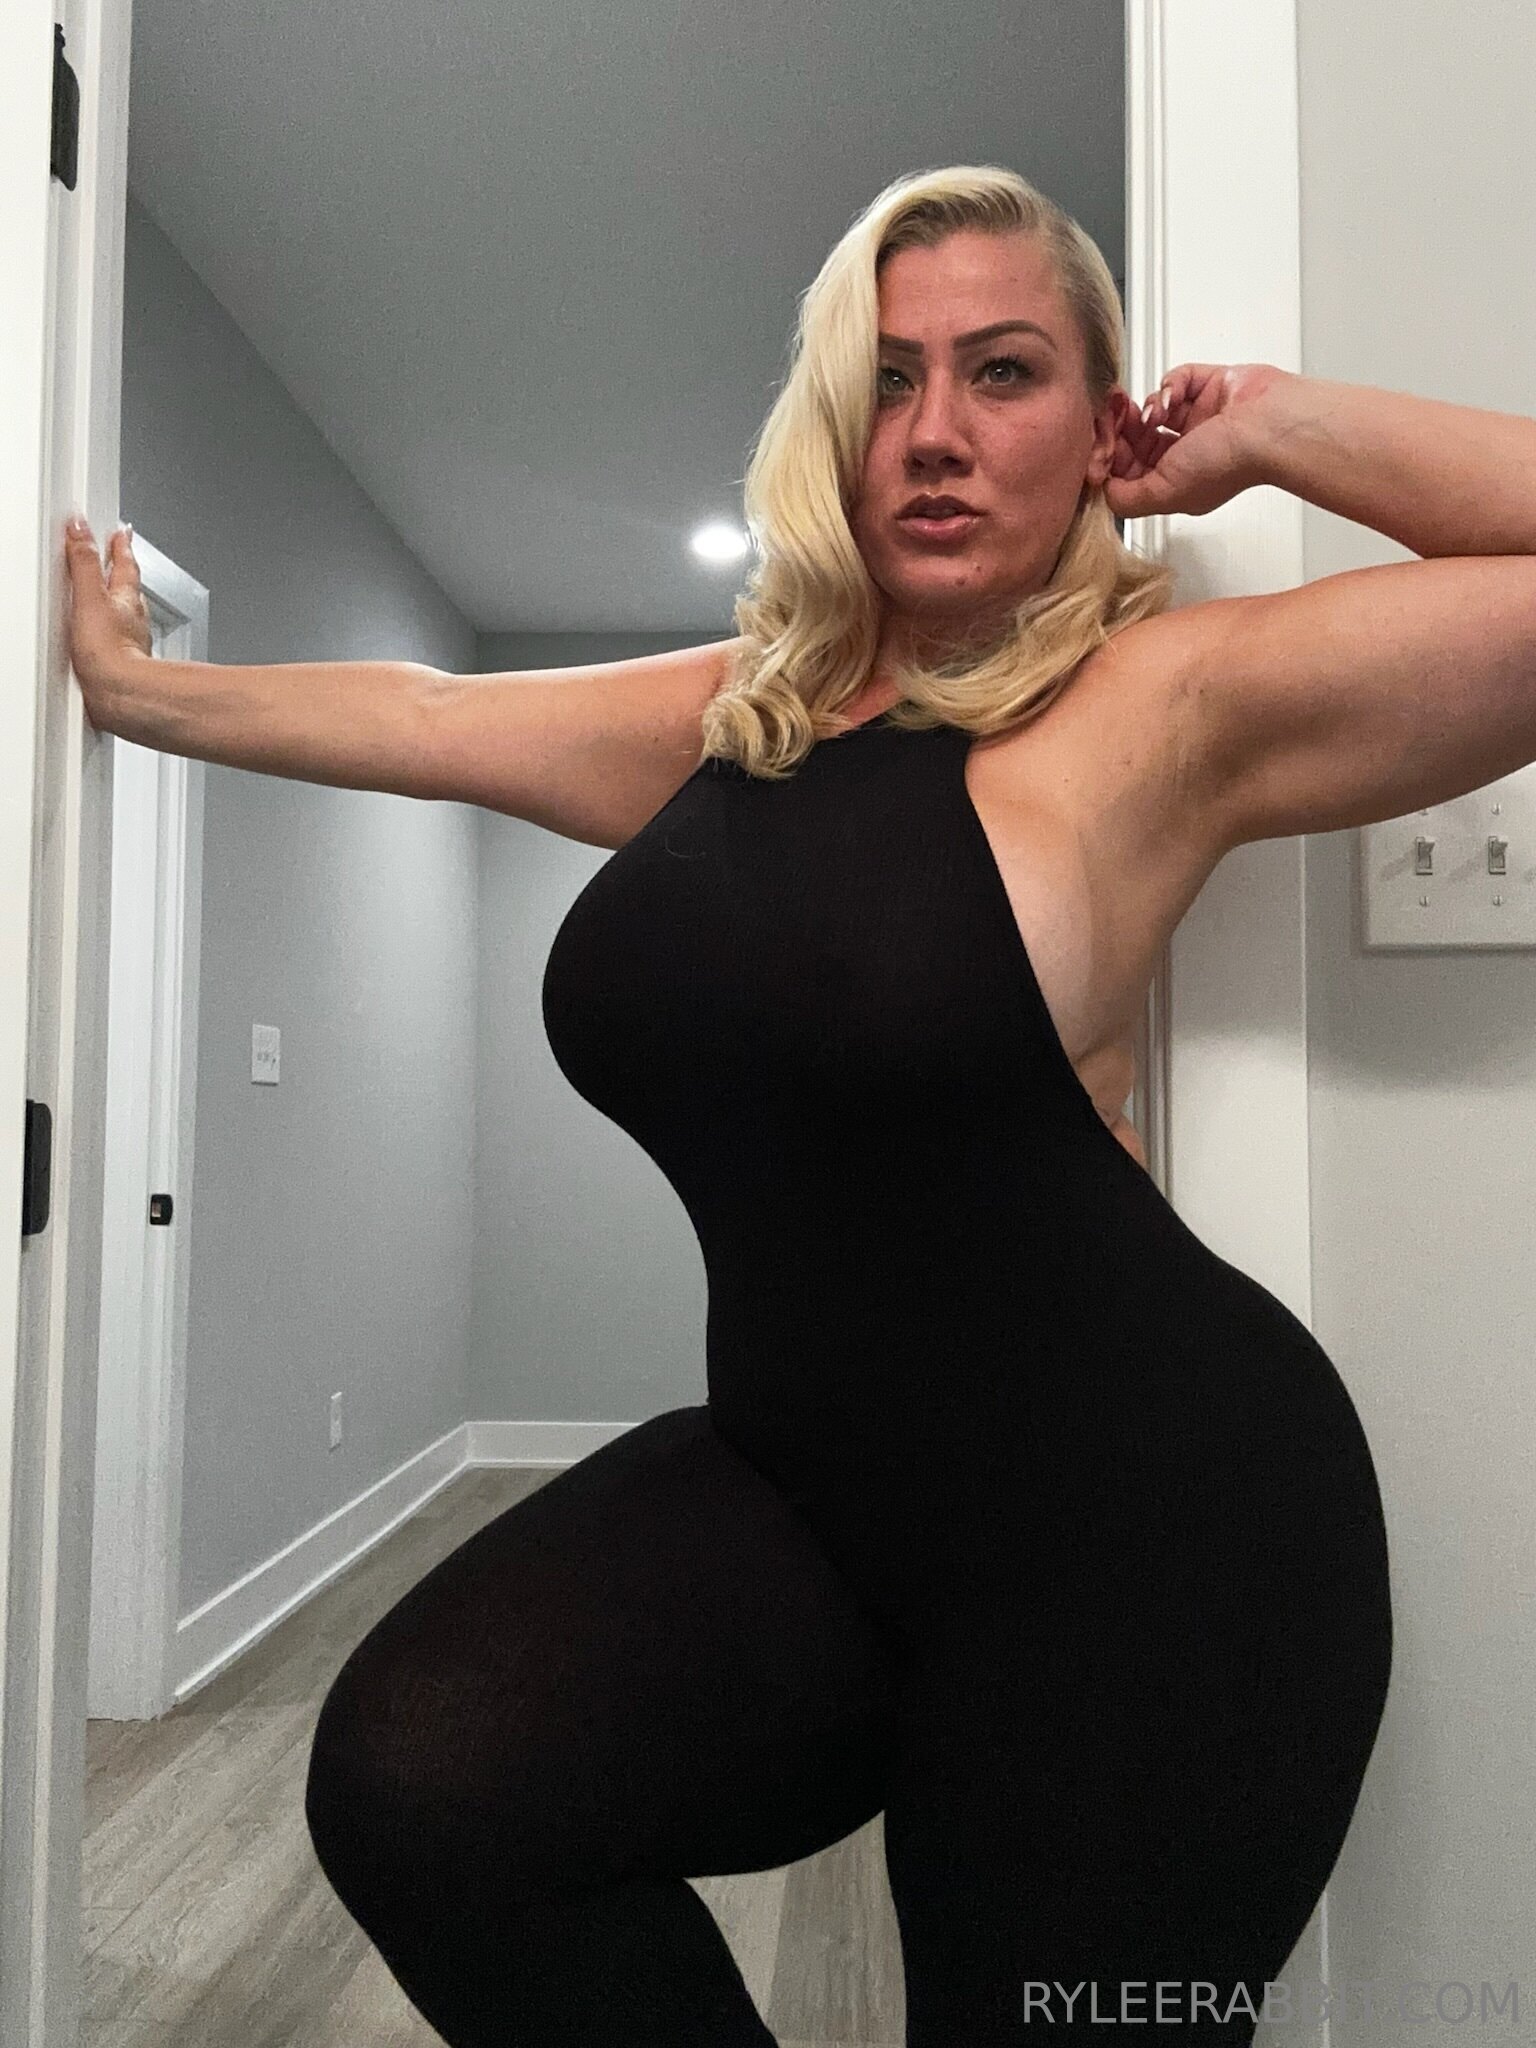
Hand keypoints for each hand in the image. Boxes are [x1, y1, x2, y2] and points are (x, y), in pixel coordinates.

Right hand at [64, 517, 152, 725]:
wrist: (119, 697)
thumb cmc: (111, 654)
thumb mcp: (90, 598)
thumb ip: (83, 563)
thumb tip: (81, 530)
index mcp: (126, 599)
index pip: (125, 565)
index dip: (121, 547)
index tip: (121, 534)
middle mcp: (132, 621)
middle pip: (128, 590)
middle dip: (122, 573)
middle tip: (120, 558)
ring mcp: (128, 644)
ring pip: (125, 617)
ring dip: (118, 606)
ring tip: (109, 598)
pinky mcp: (120, 667)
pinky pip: (114, 644)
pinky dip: (109, 637)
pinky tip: (100, 642)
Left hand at [1105, 362, 1287, 521]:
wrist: (1267, 427)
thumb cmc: (1229, 463)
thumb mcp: (1164, 494)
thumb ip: (1128, 498)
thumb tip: (1105, 491)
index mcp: (1176, 482)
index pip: (1130, 470)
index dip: (1113, 458)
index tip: (1101, 447)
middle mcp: (1186, 453)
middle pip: (1137, 438)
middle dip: (1121, 429)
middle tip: (1113, 421)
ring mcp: (1198, 419)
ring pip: (1154, 408)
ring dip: (1146, 408)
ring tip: (1155, 414)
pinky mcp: (1208, 387)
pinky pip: (1176, 380)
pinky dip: (1169, 386)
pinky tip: (1172, 398)